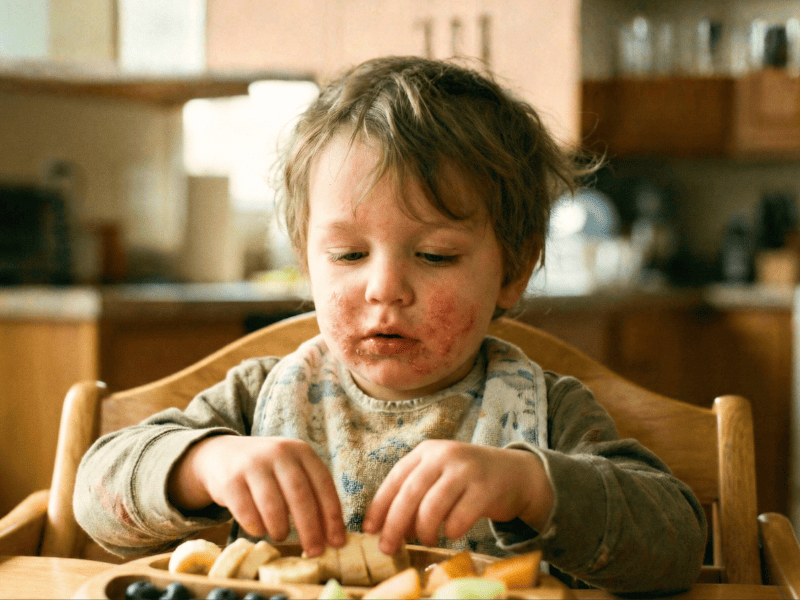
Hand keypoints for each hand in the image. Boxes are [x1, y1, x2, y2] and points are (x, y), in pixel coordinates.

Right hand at [167, 435, 345, 556]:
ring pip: (273, 504)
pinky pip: (247, 511)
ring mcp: (253, 465)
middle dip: (310, 528)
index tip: (337, 541)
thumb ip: (310, 495)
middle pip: (300, 495)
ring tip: (282, 536)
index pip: (323, 484)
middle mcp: (279, 453)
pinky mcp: (230, 480)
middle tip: (314, 551)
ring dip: (281, 528)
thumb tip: (330, 536)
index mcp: (301, 451)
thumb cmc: (267, 471)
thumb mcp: (291, 471)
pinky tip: (260, 531)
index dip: (332, 515)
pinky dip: (257, 527)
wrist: (222, 455)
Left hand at [362, 440, 553, 554]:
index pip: (395, 478)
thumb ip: (415, 495)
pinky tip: (451, 532)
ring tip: (425, 539)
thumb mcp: (439, 476)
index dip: (380, 505)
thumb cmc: (468, 479)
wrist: (515, 473)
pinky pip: (458, 519)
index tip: (369, 530)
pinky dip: (450, 531)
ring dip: (423, 531)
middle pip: (410, 494)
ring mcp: (466, 470)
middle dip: (394, 525)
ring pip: (432, 507)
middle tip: (387, 548)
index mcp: (427, 450)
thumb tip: (389, 528)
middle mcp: (444, 455)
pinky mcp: (485, 488)